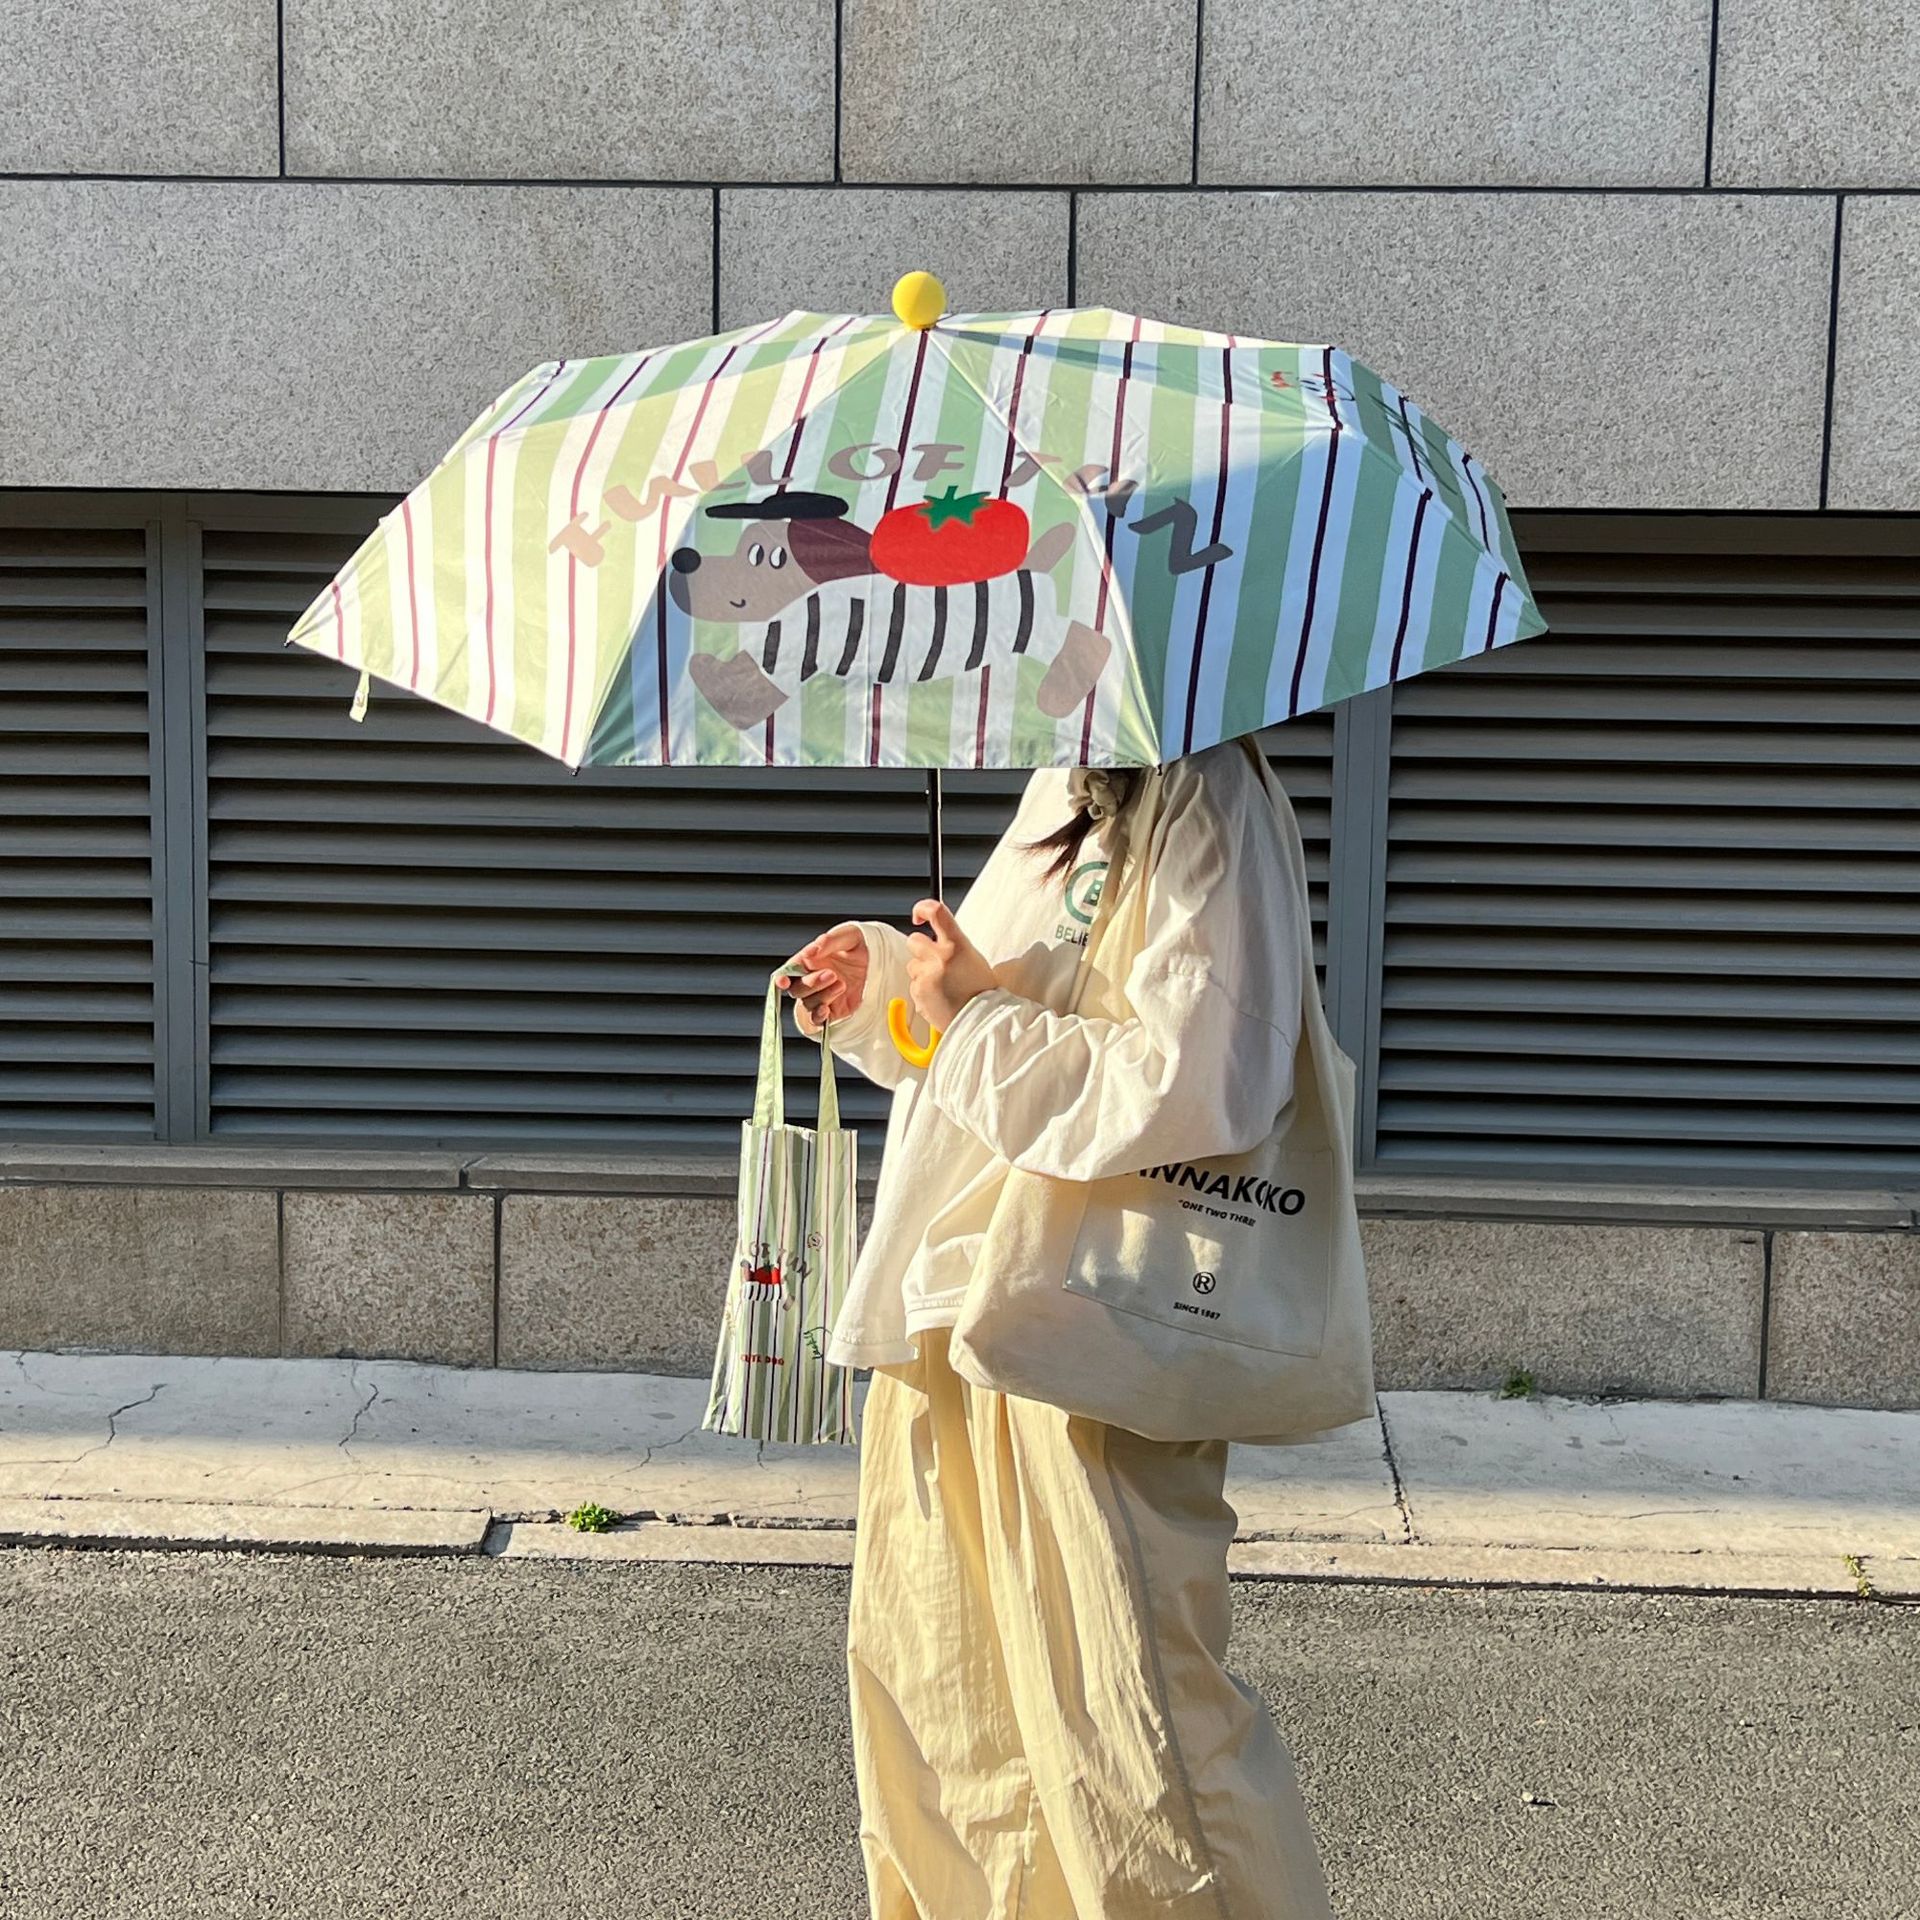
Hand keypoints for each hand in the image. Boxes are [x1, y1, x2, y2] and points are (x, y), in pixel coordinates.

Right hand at [782, 924, 869, 1037]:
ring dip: (820, 996)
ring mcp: (821, 996)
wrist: (885, 962)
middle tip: (832, 974)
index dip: (782, 977)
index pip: (789, 970)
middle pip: (796, 988)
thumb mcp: (850, 935)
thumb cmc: (863, 945)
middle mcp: (813, 979)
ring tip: (842, 984)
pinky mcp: (833, 1011)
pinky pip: (817, 1019)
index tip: (783, 980)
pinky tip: (826, 1010)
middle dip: (811, 984)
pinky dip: (818, 1016)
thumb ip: (830, 941)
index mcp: (810, 960)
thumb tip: (812, 950)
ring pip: (807, 1003)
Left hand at [906, 900, 996, 1031]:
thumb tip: (935, 937)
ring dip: (922, 971)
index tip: (920, 914)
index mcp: (956, 945)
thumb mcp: (973, 957)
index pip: (936, 912)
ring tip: (942, 984)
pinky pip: (914, 985)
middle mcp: (939, 957)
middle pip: (914, 940)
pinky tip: (939, 996)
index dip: (923, 908)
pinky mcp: (918, 993)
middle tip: (936, 961)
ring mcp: (926, 976)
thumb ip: (952, 944)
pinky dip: (923, 989)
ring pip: (912, 965)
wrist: (981, 1019)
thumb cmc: (981, 991)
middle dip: (921, 949)